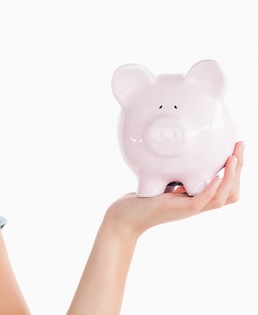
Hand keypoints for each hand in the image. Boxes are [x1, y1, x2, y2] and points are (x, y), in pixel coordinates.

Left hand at [105, 141, 243, 238]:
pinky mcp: (177, 210)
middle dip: (239, 170)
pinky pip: (201, 201)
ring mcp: (188, 209)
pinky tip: (217, 176)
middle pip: (230, 193)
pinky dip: (211, 189)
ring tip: (233, 158)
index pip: (227, 189)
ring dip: (231, 177)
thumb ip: (176, 176)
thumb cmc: (141, 201)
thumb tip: (183, 158)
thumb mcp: (163, 183)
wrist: (124, 218)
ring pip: (221, 198)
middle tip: (240, 146)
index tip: (236, 150)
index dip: (236, 172)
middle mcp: (196, 205)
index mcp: (196, 199)